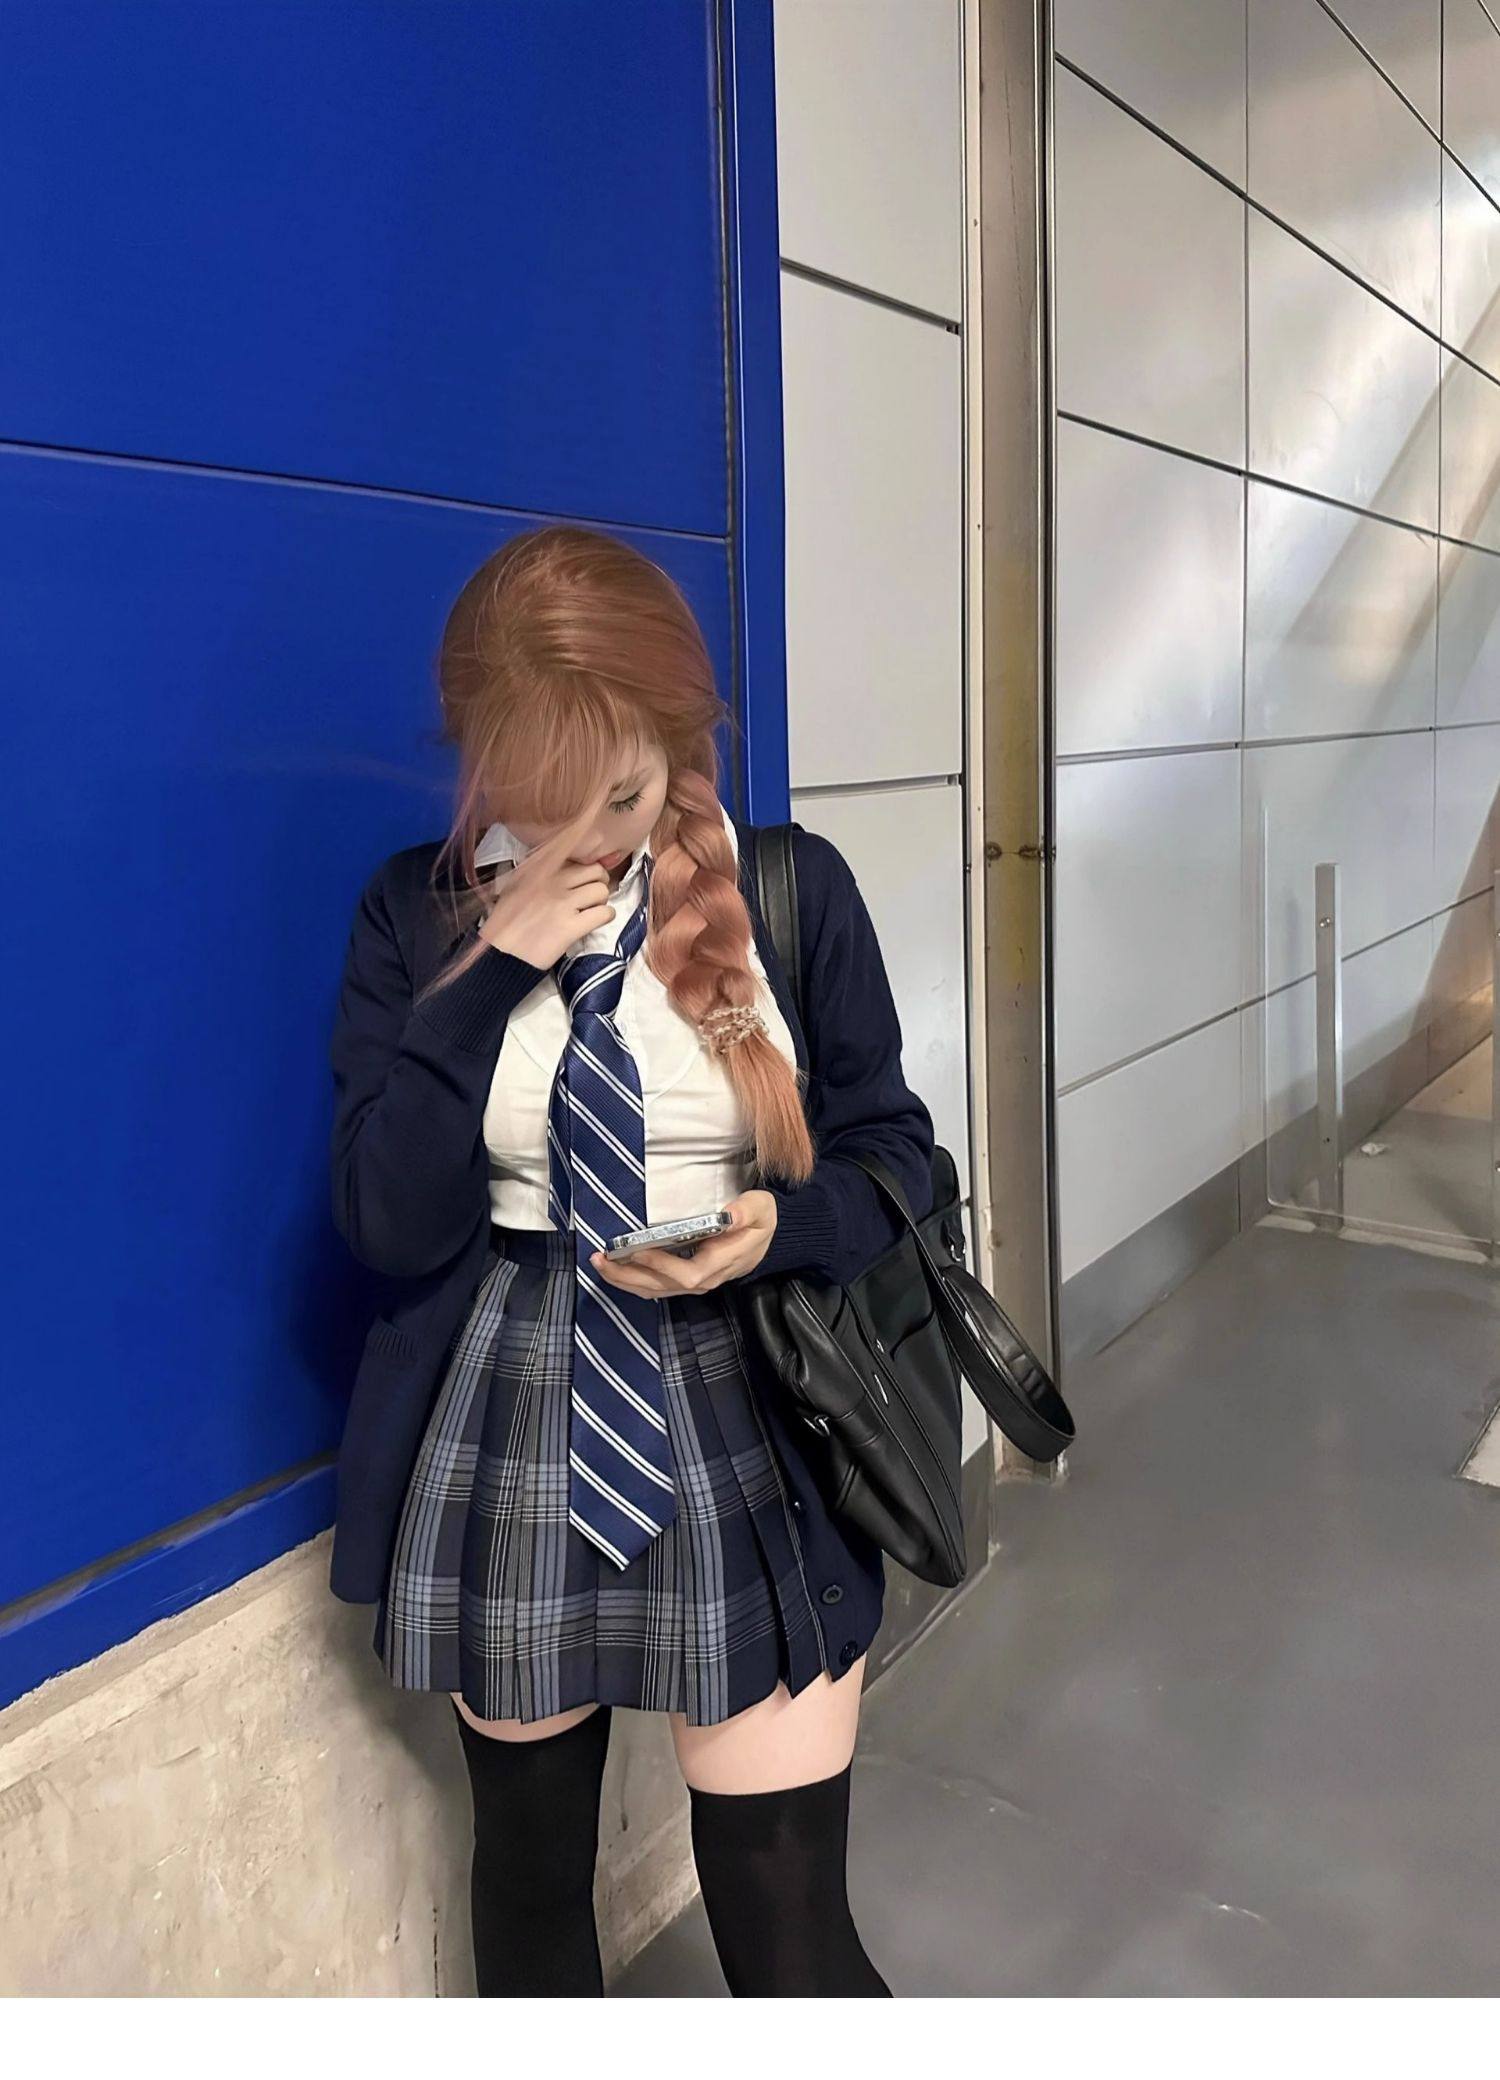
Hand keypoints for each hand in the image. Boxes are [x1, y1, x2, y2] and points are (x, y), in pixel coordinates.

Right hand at [479, 774, 623, 968]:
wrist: (501, 953)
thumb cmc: (506, 921)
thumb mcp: (515, 885)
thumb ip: (535, 871)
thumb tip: (559, 862)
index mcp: (539, 870)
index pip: (576, 855)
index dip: (585, 868)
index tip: (584, 878)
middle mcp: (553, 882)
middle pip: (595, 870)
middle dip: (598, 882)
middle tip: (591, 896)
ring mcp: (563, 904)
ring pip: (602, 891)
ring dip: (601, 901)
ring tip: (591, 910)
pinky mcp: (570, 926)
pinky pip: (604, 913)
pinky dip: (605, 917)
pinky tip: (594, 922)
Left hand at [589, 1191, 778, 1297]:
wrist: (768, 1237)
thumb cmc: (761, 1219)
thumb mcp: (760, 1208)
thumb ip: (745, 1212)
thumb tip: (728, 1215)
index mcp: (721, 1262)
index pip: (688, 1273)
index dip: (662, 1266)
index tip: (638, 1249)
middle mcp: (705, 1278)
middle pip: (663, 1286)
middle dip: (629, 1275)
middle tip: (602, 1260)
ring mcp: (695, 1282)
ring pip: (656, 1290)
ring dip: (625, 1280)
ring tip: (600, 1264)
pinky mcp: (687, 1280)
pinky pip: (657, 1287)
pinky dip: (634, 1280)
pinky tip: (617, 1270)